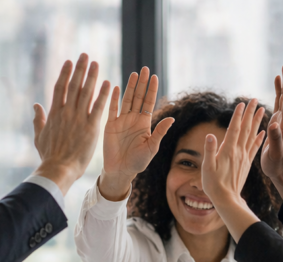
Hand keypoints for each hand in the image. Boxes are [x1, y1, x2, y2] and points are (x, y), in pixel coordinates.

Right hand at [32, 53, 111, 195]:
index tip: (69, 62)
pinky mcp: (90, 128)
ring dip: (92, 76)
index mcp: (54, 113)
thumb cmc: (48, 157)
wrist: (58, 170)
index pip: (60, 88)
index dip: (65, 73)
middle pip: (74, 85)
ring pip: (86, 92)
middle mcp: (66, 112)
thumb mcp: (39, 137)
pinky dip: (103, 94)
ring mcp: (78, 119)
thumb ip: (39, 120)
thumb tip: (36, 105)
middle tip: (85, 55)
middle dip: (80, 69)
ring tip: (96, 63)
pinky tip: (108, 83)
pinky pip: (99, 107)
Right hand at [99, 67, 174, 200]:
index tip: (154, 76)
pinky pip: (112, 109)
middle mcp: (133, 119)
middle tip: (144, 68)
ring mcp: (121, 121)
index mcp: (144, 124)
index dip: (151, 90)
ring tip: (134, 73)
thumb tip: (172, 118)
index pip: (149, 102)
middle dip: (141, 83)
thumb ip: (160, 132)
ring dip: (130, 87)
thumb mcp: (151, 147)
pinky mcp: (110, 125)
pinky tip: (115, 87)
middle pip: (138, 97)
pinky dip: (114, 98)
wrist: (121, 171)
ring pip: (126, 100)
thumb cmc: (138, 162)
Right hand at [200, 99, 265, 241]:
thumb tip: (210, 135)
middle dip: (249, 113)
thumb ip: (209, 151)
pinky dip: (260, 138)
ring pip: (252, 135)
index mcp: (228, 151)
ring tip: (262, 109)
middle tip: (254, 99)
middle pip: (245, 129)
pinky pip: (255, 148)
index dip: (238, 116)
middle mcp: (238, 152)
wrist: (227, 199)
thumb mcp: (206, 168)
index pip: (234, 129)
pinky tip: (263, 131)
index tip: (242, 103)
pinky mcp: (247, 164)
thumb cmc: (213, 185)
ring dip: (257, 121)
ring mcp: (244, 157)